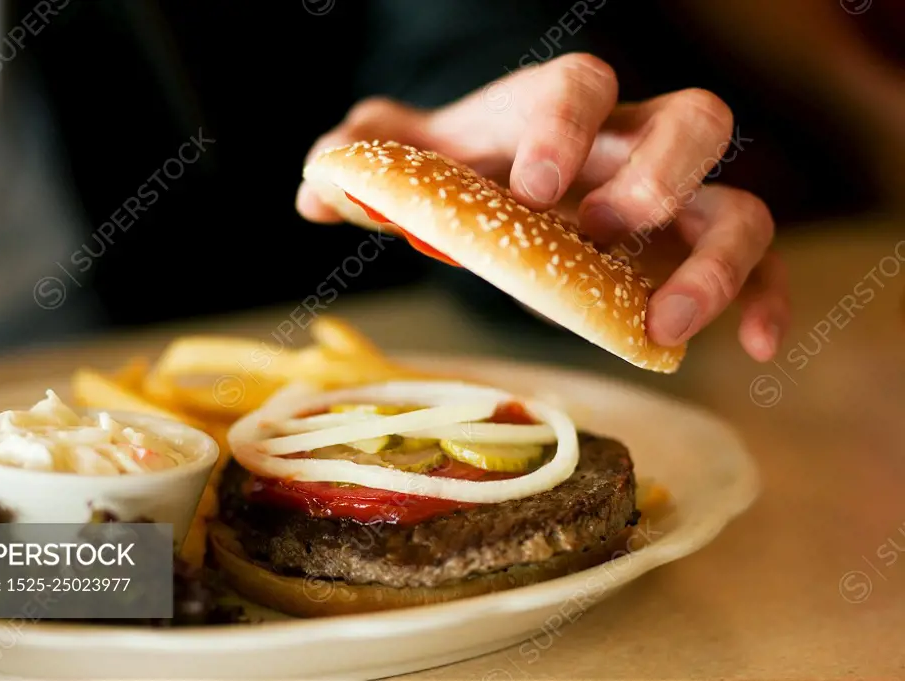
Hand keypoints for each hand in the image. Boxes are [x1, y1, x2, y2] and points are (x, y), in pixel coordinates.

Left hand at [296, 53, 788, 361]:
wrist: (514, 186)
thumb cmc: (467, 169)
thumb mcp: (412, 160)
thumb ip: (364, 158)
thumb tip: (315, 189)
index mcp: (559, 109)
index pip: (581, 84)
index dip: (566, 126)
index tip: (535, 187)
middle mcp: (633, 141)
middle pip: (692, 122)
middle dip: (655, 177)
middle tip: (600, 234)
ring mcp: (677, 198)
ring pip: (739, 202)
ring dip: (717, 262)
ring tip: (667, 323)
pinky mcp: (696, 251)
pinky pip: (762, 263)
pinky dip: (767, 300)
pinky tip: (756, 350)